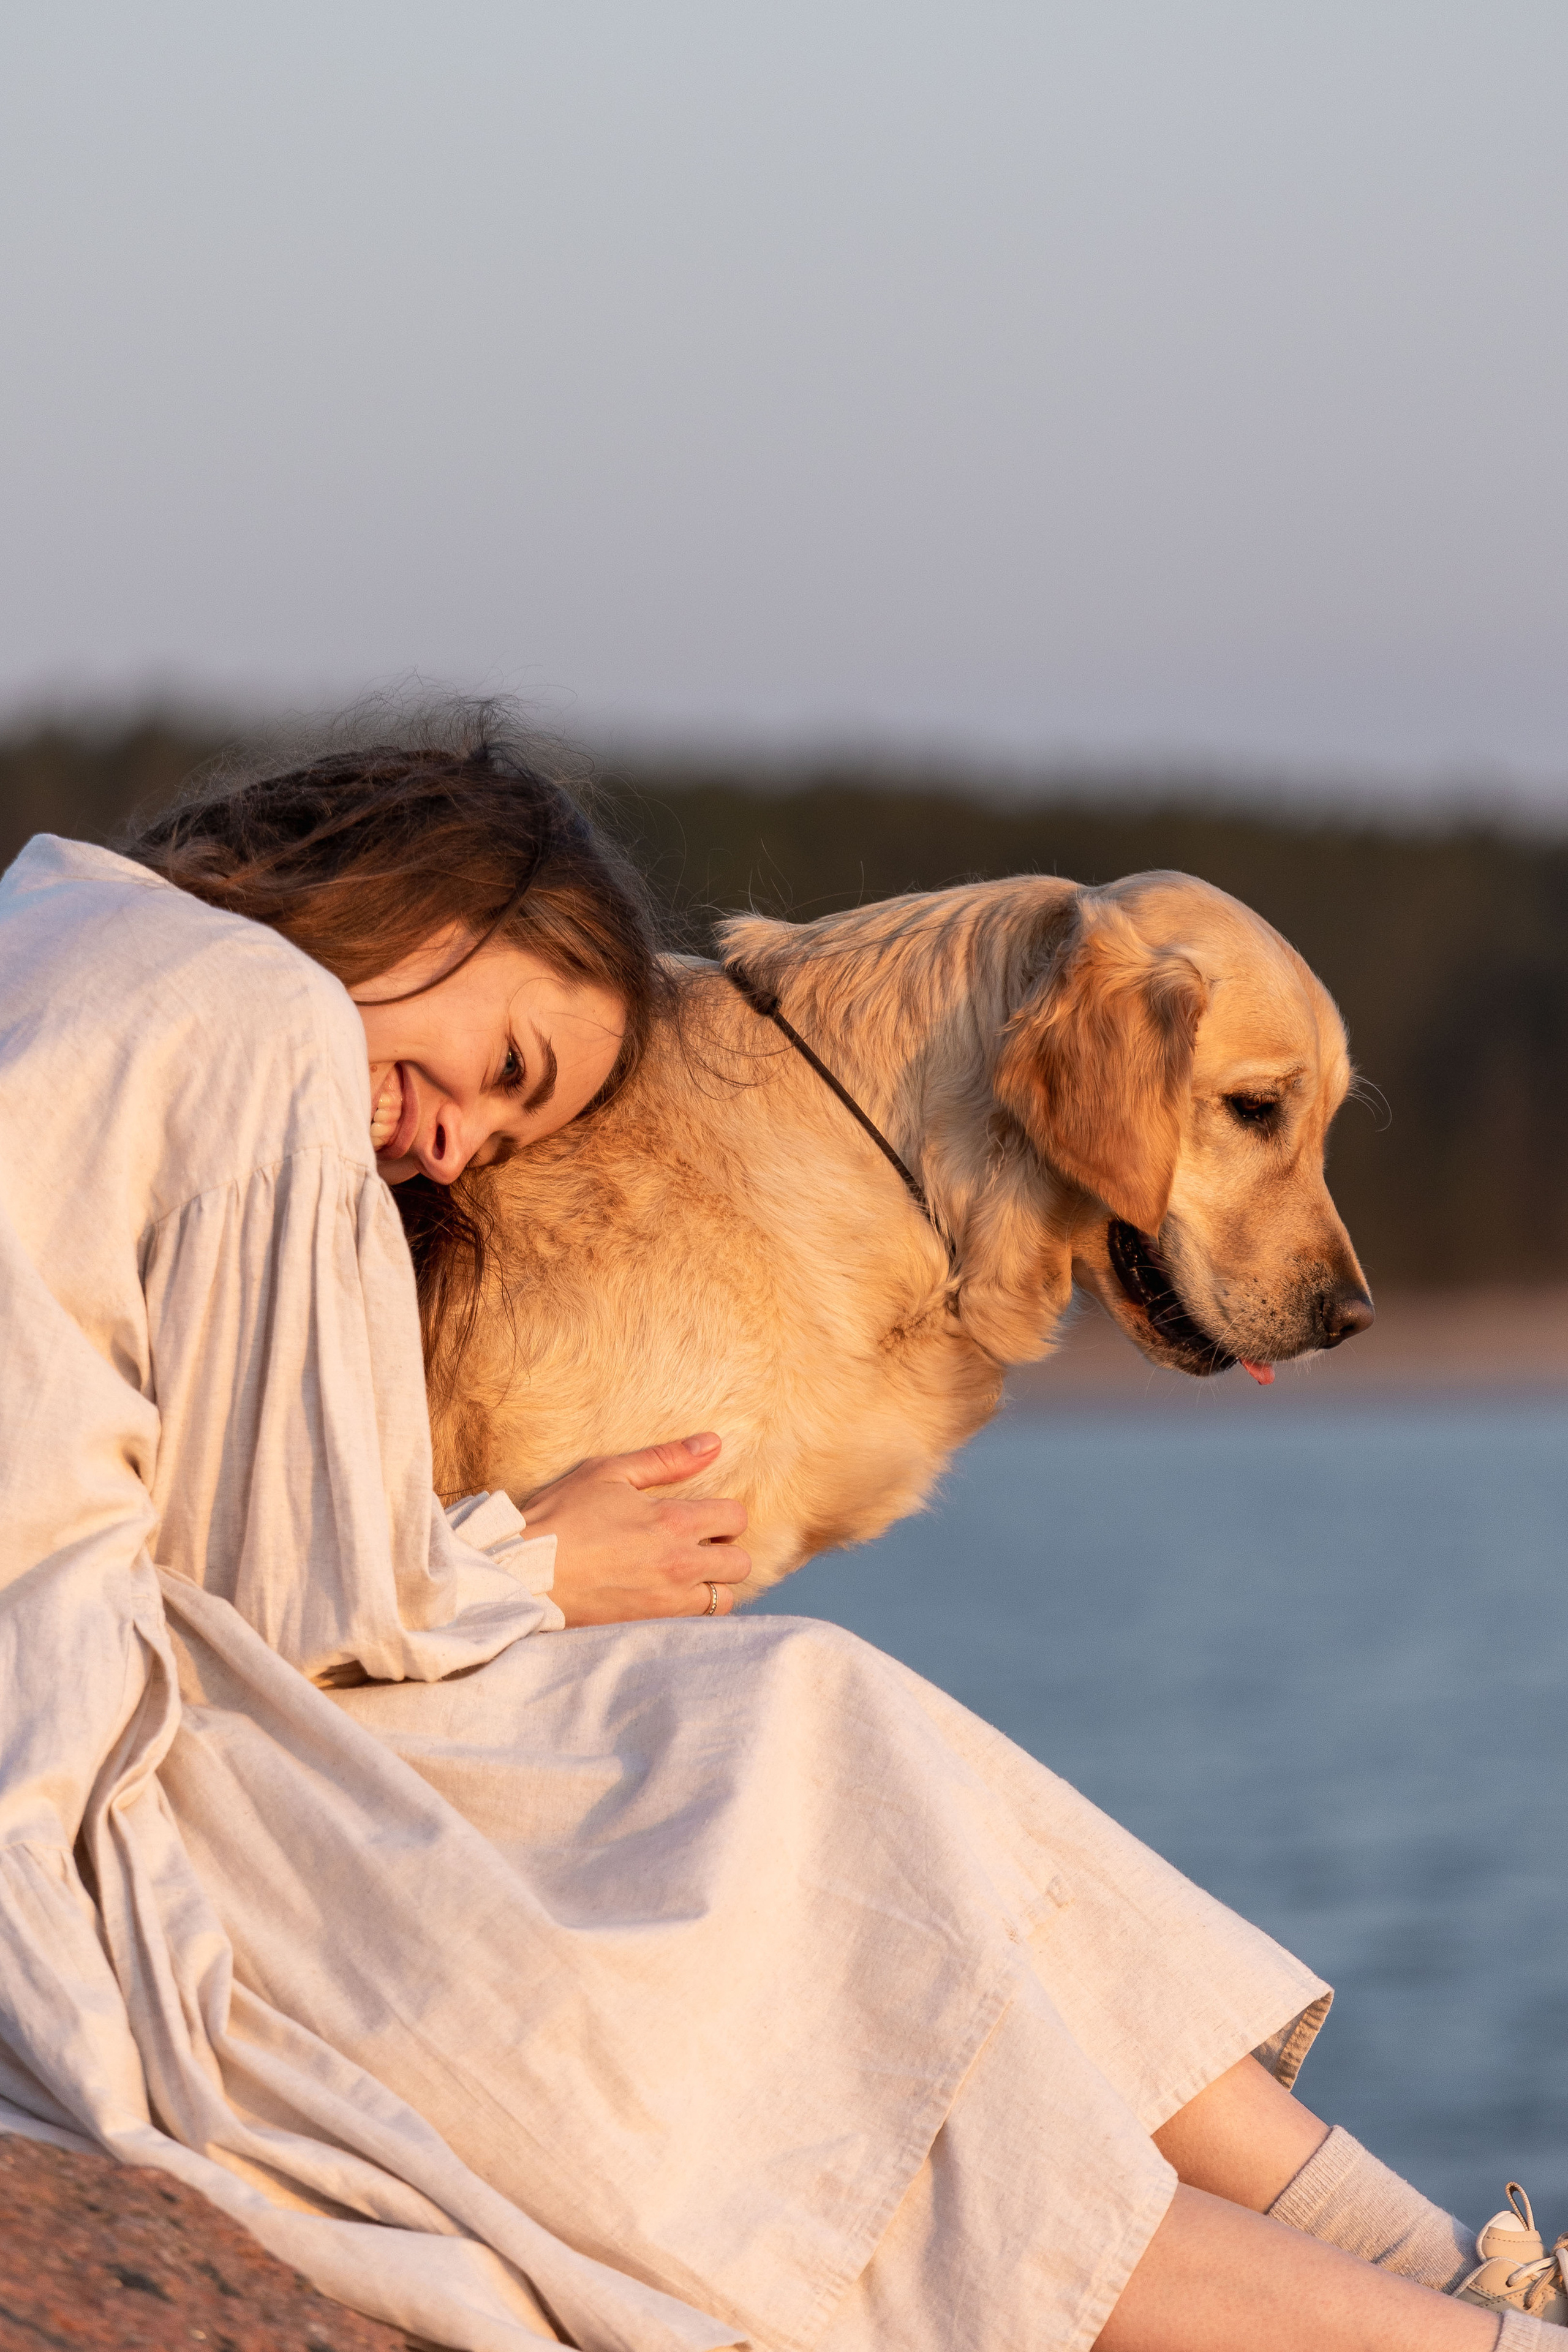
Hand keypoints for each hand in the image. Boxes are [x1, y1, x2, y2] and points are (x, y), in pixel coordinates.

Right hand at [520, 1432, 750, 1626]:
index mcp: (674, 1522)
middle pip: (740, 1563)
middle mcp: (679, 1565)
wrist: (525, 1573)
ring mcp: (667, 1602)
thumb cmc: (563, 1516)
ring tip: (686, 1573)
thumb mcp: (610, 1473)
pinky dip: (693, 1610)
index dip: (724, 1513)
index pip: (735, 1518)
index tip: (703, 1515)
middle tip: (697, 1544)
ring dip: (713, 1584)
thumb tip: (713, 1443)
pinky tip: (668, 1595)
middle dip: (725, 1549)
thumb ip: (667, 1459)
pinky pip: (697, 1624)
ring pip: (725, 1600)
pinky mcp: (651, 1627)